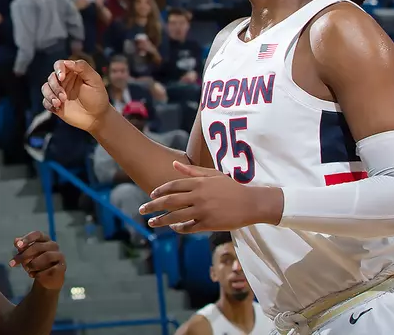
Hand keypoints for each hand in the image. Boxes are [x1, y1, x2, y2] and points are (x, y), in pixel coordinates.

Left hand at [9, 231, 65, 289]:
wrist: (47, 279)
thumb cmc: (35, 262)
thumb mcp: (26, 255)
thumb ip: (21, 248)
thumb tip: (16, 241)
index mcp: (45, 239)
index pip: (37, 234)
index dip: (27, 238)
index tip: (17, 246)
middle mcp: (53, 245)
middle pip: (38, 246)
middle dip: (24, 255)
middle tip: (13, 263)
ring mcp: (59, 255)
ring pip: (46, 256)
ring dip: (33, 264)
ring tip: (27, 269)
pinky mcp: (62, 267)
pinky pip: (51, 269)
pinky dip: (40, 273)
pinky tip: (33, 275)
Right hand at [40, 58, 109, 132]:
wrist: (97, 118)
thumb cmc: (98, 97)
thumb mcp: (94, 80)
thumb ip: (83, 68)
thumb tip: (67, 62)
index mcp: (72, 73)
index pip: (59, 65)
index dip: (58, 69)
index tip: (62, 77)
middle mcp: (63, 81)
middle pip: (51, 77)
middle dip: (55, 87)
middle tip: (64, 97)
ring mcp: (58, 93)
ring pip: (45, 88)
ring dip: (50, 95)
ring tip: (59, 103)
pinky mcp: (55, 104)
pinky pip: (45, 101)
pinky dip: (48, 103)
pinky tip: (57, 108)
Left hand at [140, 161, 280, 232]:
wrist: (251, 203)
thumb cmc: (232, 187)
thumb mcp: (213, 175)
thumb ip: (192, 171)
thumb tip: (173, 165)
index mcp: (199, 183)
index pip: (173, 186)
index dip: (160, 191)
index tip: (151, 195)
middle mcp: (198, 196)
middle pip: (170, 201)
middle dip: (153, 206)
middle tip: (141, 209)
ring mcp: (203, 211)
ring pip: (176, 216)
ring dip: (161, 220)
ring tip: (151, 223)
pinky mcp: (209, 224)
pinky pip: (190, 227)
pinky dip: (179, 228)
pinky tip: (173, 228)